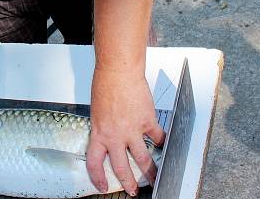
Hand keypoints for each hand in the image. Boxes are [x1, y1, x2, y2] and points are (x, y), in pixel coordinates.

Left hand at [86, 67, 164, 195]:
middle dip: (128, 183)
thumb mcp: (96, 111)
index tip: (101, 185)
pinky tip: (165, 145)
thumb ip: (103, 127)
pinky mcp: (147, 122)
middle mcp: (115, 135)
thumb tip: (108, 137)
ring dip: (150, 171)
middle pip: (122, 168)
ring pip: (143, 159)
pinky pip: (157, 138)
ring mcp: (132, 131)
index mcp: (98, 133)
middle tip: (133, 190)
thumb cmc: (104, 86)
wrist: (118, 72)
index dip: (97, 177)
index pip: (94, 162)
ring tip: (155, 178)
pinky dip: (162, 142)